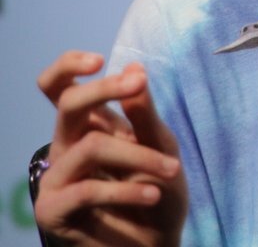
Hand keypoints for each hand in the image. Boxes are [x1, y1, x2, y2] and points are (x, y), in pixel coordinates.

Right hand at [34, 51, 186, 245]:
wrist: (155, 243)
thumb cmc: (157, 192)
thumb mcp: (162, 147)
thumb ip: (146, 114)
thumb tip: (135, 69)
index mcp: (90, 126)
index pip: (60, 88)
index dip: (68, 66)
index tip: (100, 60)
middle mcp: (68, 146)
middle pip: (67, 104)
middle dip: (104, 89)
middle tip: (138, 86)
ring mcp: (58, 177)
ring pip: (91, 146)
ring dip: (139, 156)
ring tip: (172, 169)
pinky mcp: (54, 209)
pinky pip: (87, 189)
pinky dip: (127, 190)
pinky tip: (153, 193)